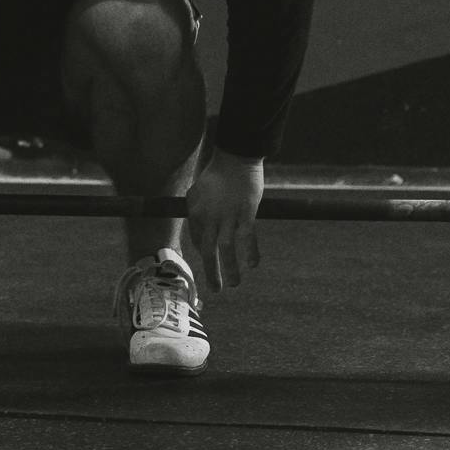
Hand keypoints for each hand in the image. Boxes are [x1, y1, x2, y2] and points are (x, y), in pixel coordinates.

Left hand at [185, 149, 263, 291]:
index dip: (205, 254)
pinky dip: (251, 253)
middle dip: (211, 273)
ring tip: (234, 284)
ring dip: (231, 270)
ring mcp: (228, 216)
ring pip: (227, 249)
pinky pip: (248, 238)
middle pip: (208, 251)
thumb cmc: (216, 175)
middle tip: (215, 290)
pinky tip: (253, 265)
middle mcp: (209, 217)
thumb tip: (199, 236)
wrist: (235, 158)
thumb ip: (197, 214)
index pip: (198, 241)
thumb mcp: (197, 193)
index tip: (213, 263)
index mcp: (195, 212)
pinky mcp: (246, 213)